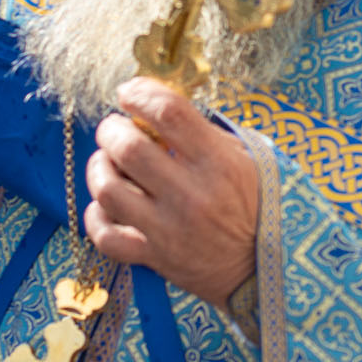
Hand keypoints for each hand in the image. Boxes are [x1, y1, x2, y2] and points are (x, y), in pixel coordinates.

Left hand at [84, 78, 258, 308]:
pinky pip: (105, 237)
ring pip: (108, 189)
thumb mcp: (247, 160)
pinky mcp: (155, 257)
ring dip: (99, 167)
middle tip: (116, 128)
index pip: (169, 113)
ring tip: (108, 162)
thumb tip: (155, 108)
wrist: (264, 269)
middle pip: (128, 148)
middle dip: (112, 129)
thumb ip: (203, 134)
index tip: (130, 92)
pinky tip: (106, 205)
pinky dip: (97, 217)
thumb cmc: (257, 206)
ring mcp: (169, 230)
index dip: (141, 93)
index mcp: (219, 164)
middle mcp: (192, 196)